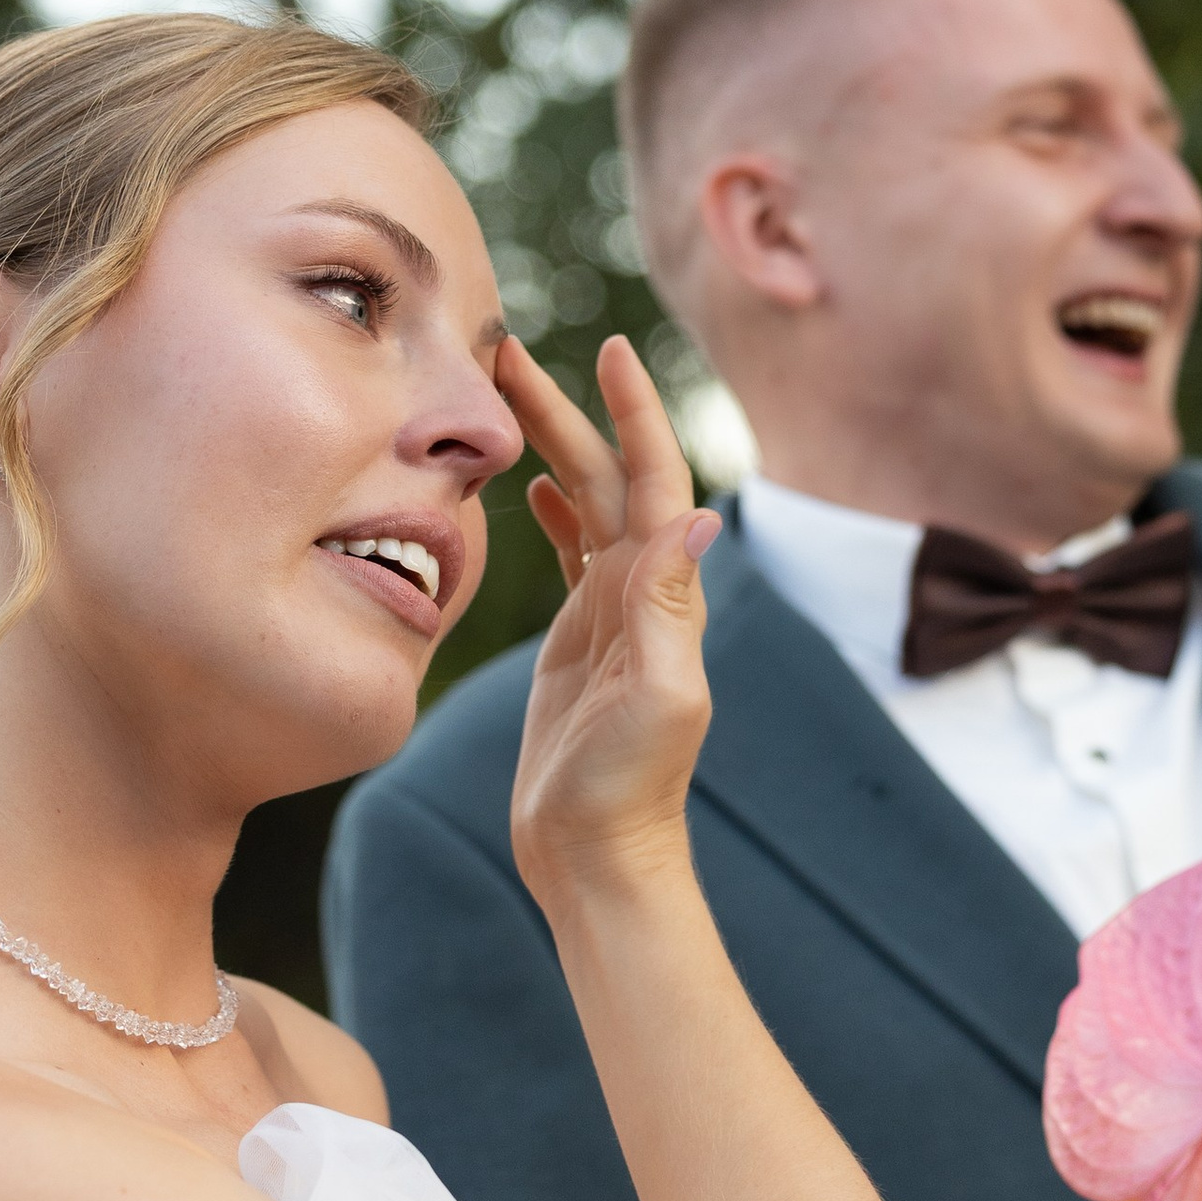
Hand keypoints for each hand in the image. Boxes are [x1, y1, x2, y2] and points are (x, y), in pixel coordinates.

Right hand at [502, 335, 719, 912]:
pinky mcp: (578, 638)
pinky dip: (551, 507)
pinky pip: (570, 552)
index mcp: (662, 591)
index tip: (611, 348)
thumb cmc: (628, 787)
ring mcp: (611, 611)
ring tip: (504, 393)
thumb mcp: (659, 697)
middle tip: (507, 350)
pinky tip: (527, 483)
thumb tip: (696, 517)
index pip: (652, 476)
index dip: (634, 411)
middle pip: (606, 473)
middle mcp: (643, 589)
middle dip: (566, 408)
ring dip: (551, 442)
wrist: (598, 852)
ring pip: (581, 502)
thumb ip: (670, 610)